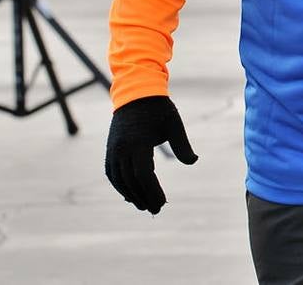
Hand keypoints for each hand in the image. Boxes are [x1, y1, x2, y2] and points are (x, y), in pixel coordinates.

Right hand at [105, 95, 197, 214]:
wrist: (136, 93)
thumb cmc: (158, 109)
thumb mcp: (174, 125)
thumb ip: (183, 145)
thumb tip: (193, 161)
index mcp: (138, 144)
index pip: (144, 175)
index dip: (153, 192)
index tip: (163, 203)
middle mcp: (122, 149)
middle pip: (131, 181)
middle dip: (143, 197)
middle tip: (156, 210)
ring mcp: (113, 149)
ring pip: (119, 180)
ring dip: (130, 195)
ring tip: (143, 206)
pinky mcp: (110, 148)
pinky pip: (111, 172)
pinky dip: (119, 185)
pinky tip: (128, 194)